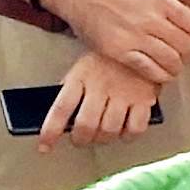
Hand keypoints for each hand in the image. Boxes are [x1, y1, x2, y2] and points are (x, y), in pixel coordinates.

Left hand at [37, 51, 166, 147]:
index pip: (60, 109)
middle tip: (80, 140)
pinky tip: (124, 132)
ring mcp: (123, 93)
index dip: (50, 131)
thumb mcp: (82, 68)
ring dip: (103, 140)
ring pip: (109, 130)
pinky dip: (128, 136)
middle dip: (80, 140)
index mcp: (80, 77)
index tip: (45, 147)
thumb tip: (57, 121)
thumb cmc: (107, 60)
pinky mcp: (144, 99)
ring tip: (101, 136)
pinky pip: (135, 128)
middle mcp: (101, 86)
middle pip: (86, 125)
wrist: (141, 42)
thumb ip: (71, 91)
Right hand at [39, 0, 189, 80]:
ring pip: (170, 61)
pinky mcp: (120, 51)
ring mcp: (135, 37)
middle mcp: (151, 20)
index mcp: (162, 1)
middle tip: (183, 53)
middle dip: (189, 52)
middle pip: (186, 46)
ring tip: (173, 65)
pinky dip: (159, 75)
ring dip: (176, 66)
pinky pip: (149, 70)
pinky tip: (160, 73)